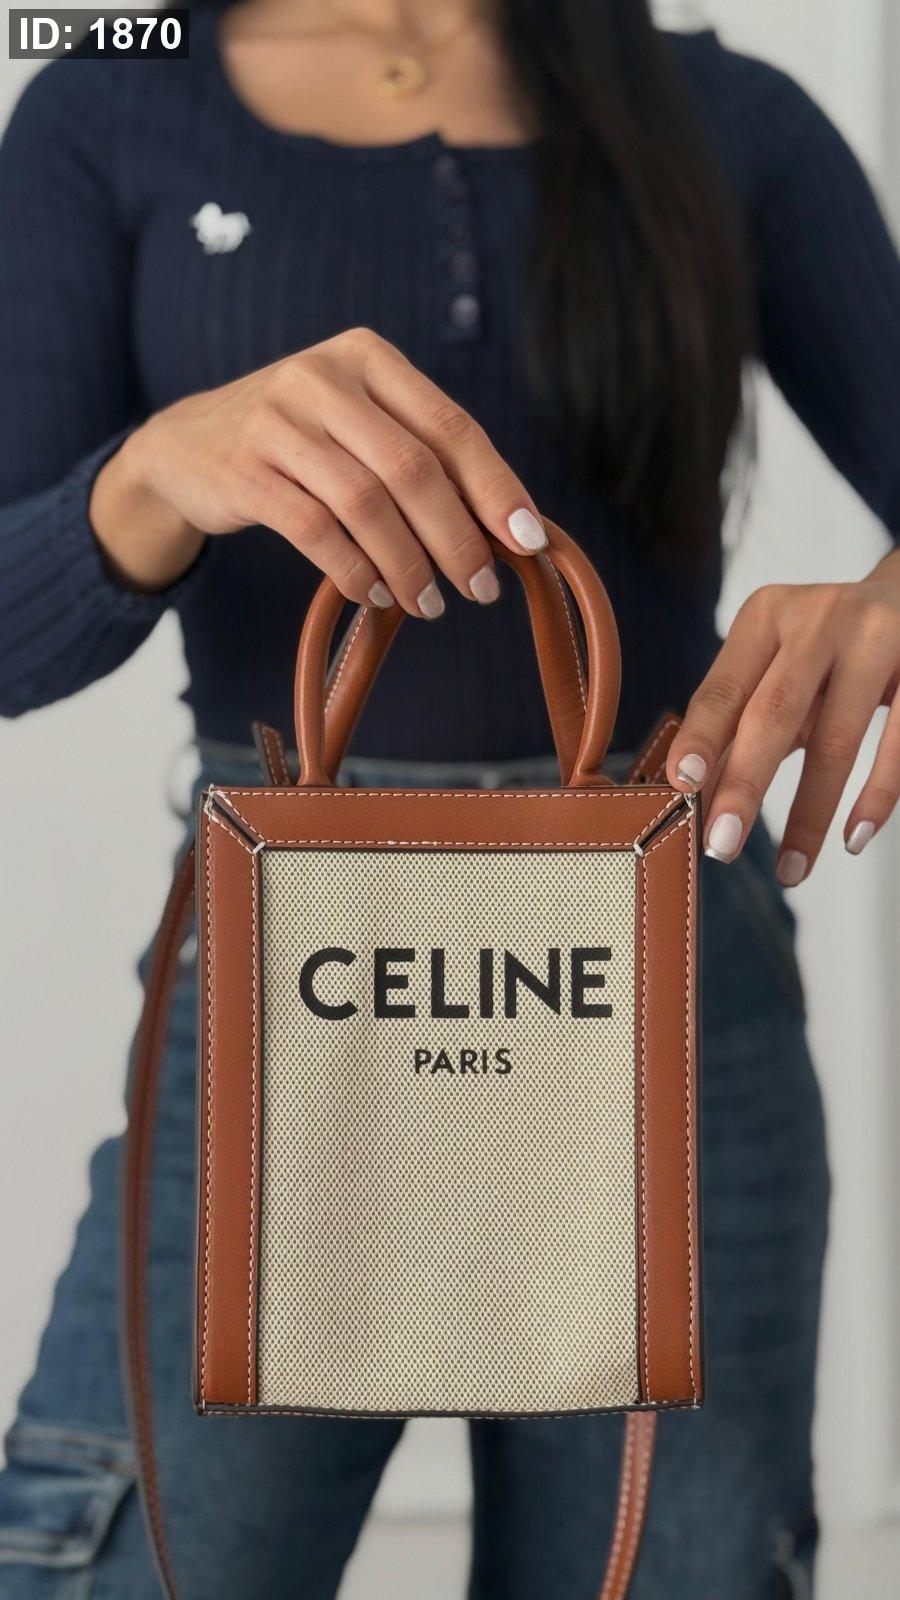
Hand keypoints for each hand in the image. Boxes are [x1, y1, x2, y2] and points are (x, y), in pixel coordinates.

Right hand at [90, 328, 546, 613]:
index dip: (496, 488)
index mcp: (368, 358)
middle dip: (457, 538)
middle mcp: (322, 378)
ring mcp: (277, 423)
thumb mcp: (356, 423)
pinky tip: (375, 594)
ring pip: (365, 503)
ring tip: (429, 604)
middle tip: (482, 589)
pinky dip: (354, 570)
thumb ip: (420, 456)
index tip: (529, 542)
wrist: (183, 448)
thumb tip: (506, 527)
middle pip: (413, 468)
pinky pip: (314, 530)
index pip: (451, 426)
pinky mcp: (242, 472)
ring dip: (408, 564)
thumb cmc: (298, 443)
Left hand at [667, 547, 899, 882]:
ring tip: (792, 870)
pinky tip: (853, 838)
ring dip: (809, 814)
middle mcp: (820, 619)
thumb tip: (698, 798)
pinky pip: (899, 743)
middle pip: (774, 713)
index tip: (680, 785)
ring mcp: (879, 639)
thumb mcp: (780, 666)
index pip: (724, 687)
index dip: (700, 737)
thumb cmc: (830, 649)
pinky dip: (876, 798)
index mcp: (767, 616)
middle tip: (722, 845)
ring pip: (837, 739)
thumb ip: (742, 721)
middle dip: (745, 785)